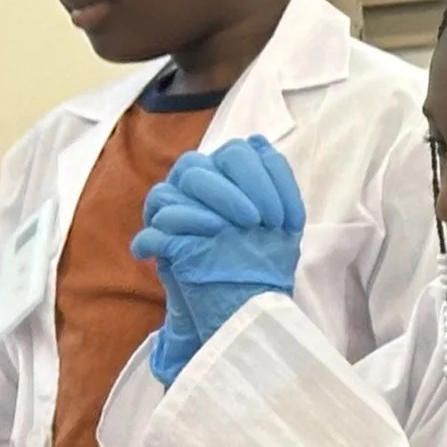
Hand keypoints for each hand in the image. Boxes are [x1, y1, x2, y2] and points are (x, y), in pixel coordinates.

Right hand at [131, 137, 304, 377]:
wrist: (236, 304)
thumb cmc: (257, 259)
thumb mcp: (280, 227)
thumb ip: (276, 186)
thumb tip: (260, 142)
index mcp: (226, 174)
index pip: (240, 152)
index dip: (266, 179)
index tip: (286, 219)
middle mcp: (195, 181)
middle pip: (207, 161)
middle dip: (239, 189)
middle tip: (260, 222)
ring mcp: (173, 203)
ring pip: (185, 179)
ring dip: (219, 198)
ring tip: (237, 228)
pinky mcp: (159, 231)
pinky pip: (164, 213)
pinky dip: (188, 220)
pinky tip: (213, 234)